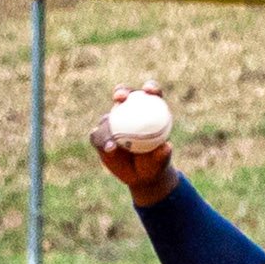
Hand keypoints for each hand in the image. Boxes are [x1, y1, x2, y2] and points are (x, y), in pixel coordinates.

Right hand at [91, 81, 177, 206]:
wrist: (140, 176)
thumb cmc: (154, 164)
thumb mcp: (160, 161)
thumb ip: (162, 154)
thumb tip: (166, 147)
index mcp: (148, 110)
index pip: (150, 94)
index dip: (150, 87)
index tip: (149, 90)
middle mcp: (128, 112)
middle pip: (124, 95)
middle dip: (122, 91)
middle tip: (121, 98)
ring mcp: (112, 123)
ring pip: (107, 118)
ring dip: (108, 124)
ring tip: (114, 139)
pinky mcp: (100, 135)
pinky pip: (98, 136)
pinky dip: (102, 141)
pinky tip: (109, 149)